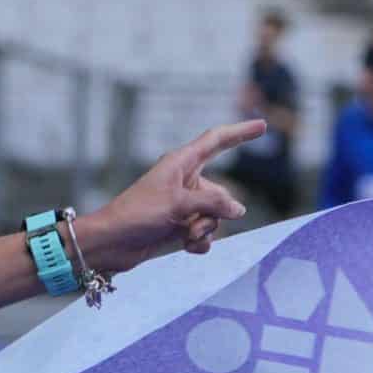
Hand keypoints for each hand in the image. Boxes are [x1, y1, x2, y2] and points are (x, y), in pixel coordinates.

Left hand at [77, 121, 263, 274]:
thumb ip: (213, 203)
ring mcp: (183, 206)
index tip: (262, 126)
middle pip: (222, 193)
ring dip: (204, 229)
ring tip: (182, 233)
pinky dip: (198, 242)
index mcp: (180, 163)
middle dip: (215, 211)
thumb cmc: (137, 215)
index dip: (240, 133)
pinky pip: (205, 235)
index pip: (216, 141)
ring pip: (215, 217)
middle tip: (191, 220)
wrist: (110, 245)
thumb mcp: (179, 203)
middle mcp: (184, 182)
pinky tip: (184, 246)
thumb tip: (238, 210)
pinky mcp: (179, 227)